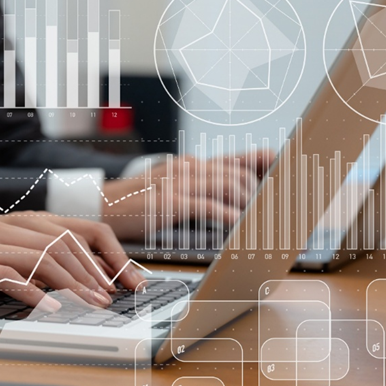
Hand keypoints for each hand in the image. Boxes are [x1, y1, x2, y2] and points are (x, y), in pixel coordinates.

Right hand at [0, 213, 143, 310]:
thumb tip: (41, 285)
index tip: (115, 275)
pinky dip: (34, 293)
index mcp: (1, 224)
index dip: (96, 250)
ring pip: (42, 255)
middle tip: (114, 294)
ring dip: (74, 282)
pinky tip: (51, 309)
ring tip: (94, 303)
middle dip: (94, 268)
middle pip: (61, 239)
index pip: (63, 227)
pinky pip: (7, 275)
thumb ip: (3, 264)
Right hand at [101, 150, 275, 240]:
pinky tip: (238, 226)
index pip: (233, 159)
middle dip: (258, 191)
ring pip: (228, 185)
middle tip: (270, 209)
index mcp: (188, 165)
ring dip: (247, 204)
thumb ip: (195, 189)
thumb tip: (227, 198)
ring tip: (255, 219)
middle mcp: (187, 168)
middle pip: (237, 172)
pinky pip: (210, 205)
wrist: (101, 206)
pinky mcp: (171, 200)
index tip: (284, 168)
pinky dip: (230, 216)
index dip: (262, 162)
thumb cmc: (135, 204)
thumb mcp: (167, 189)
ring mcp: (179, 182)